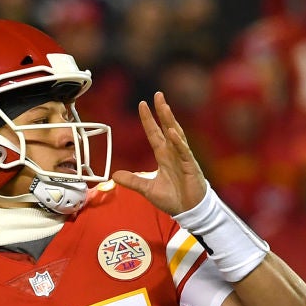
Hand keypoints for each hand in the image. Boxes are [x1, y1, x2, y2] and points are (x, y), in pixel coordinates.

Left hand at [111, 91, 207, 215]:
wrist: (188, 211)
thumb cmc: (173, 198)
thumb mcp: (147, 189)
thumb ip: (132, 180)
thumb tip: (114, 175)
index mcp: (164, 156)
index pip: (154, 133)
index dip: (148, 119)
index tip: (142, 104)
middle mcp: (173, 153)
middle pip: (167, 127)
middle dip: (162, 111)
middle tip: (157, 95)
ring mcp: (183, 158)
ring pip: (177, 135)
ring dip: (170, 121)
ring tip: (164, 107)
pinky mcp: (191, 167)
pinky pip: (184, 152)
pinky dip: (178, 142)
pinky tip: (172, 132)